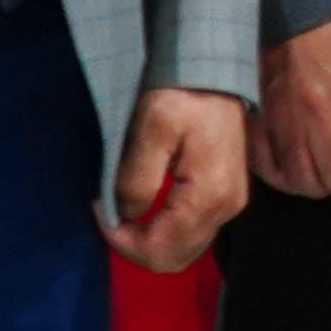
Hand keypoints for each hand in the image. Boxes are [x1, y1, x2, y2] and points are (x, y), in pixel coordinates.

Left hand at [103, 86, 247, 268]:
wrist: (215, 72)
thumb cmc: (182, 96)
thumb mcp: (151, 130)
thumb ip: (136, 180)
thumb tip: (127, 215)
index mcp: (208, 197)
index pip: (160, 249)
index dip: (122, 241)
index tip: (99, 208)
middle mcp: (226, 209)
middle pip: (175, 258)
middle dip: (135, 246)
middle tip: (109, 214)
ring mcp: (230, 205)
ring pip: (184, 249)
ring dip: (150, 240)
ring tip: (125, 209)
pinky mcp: (227, 197)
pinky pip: (193, 233)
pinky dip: (165, 230)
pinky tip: (147, 206)